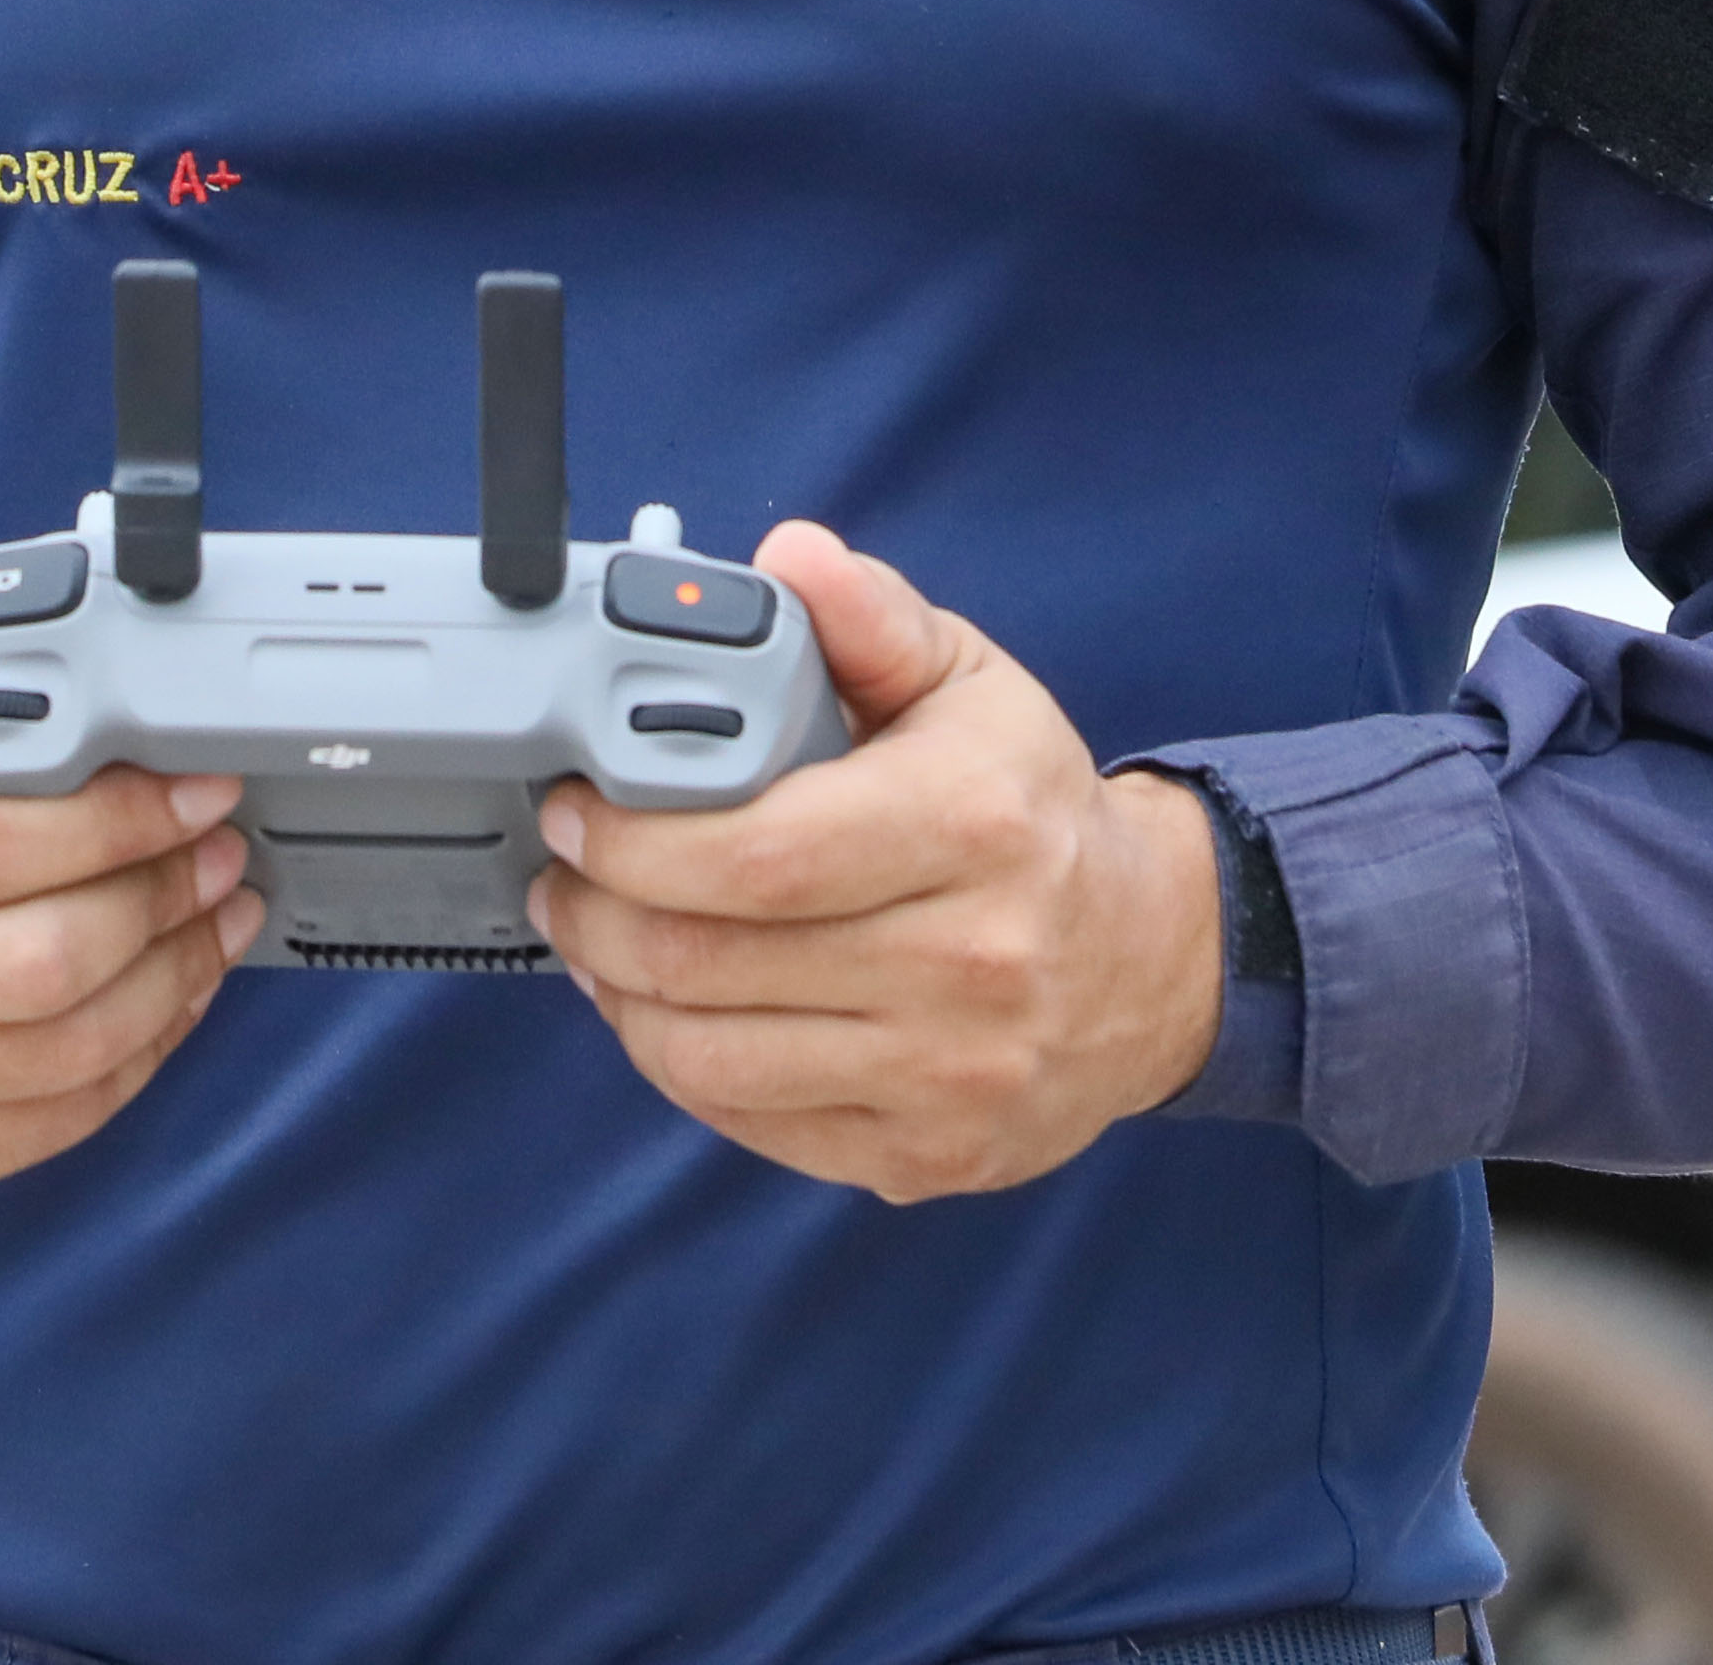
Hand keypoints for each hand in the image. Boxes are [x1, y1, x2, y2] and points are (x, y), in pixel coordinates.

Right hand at [0, 492, 255, 1202]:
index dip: (117, 820)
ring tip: (216, 915)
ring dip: (170, 983)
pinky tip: (167, 995)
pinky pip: (46, 1124)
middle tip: (224, 850)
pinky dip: (131, 1061)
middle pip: (38, 963)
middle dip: (161, 902)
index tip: (195, 784)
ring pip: (58, 1053)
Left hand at [527, 523, 1219, 1205]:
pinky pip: (752, 1122)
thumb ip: (870, 619)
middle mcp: (969, 959)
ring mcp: (950, 1073)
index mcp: (971, 824)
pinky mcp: (926, 1154)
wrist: (1149, 962)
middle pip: (713, 960)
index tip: (575, 811)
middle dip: (599, 916)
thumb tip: (786, 558)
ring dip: (622, 997)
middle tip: (563, 878)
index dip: (633, 840)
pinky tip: (666, 1010)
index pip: (756, 854)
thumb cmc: (1029, 809)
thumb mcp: (970, 683)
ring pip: (713, 1058)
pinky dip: (680, 1066)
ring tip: (598, 942)